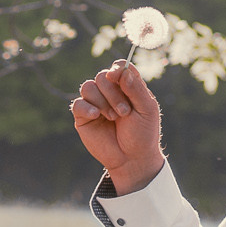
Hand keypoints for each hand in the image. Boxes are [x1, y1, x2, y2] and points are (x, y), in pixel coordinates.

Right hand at [70, 62, 164, 193]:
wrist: (132, 159)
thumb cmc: (142, 134)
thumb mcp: (146, 110)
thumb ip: (136, 89)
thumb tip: (121, 71)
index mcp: (127, 87)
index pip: (119, 67)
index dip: (116, 68)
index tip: (116, 76)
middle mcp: (110, 92)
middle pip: (102, 76)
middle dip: (113, 93)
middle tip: (124, 112)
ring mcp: (95, 104)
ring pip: (89, 87)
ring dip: (102, 101)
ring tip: (113, 118)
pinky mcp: (84, 117)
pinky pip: (78, 104)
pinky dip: (87, 107)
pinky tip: (96, 115)